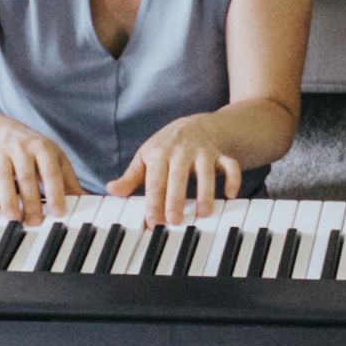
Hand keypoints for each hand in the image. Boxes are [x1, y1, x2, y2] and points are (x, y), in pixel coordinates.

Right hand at [0, 125, 79, 225]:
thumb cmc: (32, 150)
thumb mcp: (53, 158)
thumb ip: (67, 180)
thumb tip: (86, 201)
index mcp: (42, 148)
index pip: (50, 170)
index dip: (54, 191)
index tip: (58, 212)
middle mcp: (20, 148)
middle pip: (26, 176)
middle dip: (31, 200)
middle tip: (36, 222)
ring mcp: (0, 154)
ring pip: (2, 177)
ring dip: (8, 199)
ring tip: (14, 219)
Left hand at [106, 116, 242, 225]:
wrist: (198, 123)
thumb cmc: (167, 146)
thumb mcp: (146, 157)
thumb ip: (131, 177)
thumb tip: (112, 190)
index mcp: (159, 153)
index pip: (155, 181)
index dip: (153, 201)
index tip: (152, 221)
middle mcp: (181, 151)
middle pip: (178, 177)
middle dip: (176, 199)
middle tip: (174, 221)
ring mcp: (202, 151)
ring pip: (205, 171)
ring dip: (206, 192)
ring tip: (204, 213)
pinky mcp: (220, 154)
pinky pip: (229, 164)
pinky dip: (233, 178)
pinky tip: (230, 195)